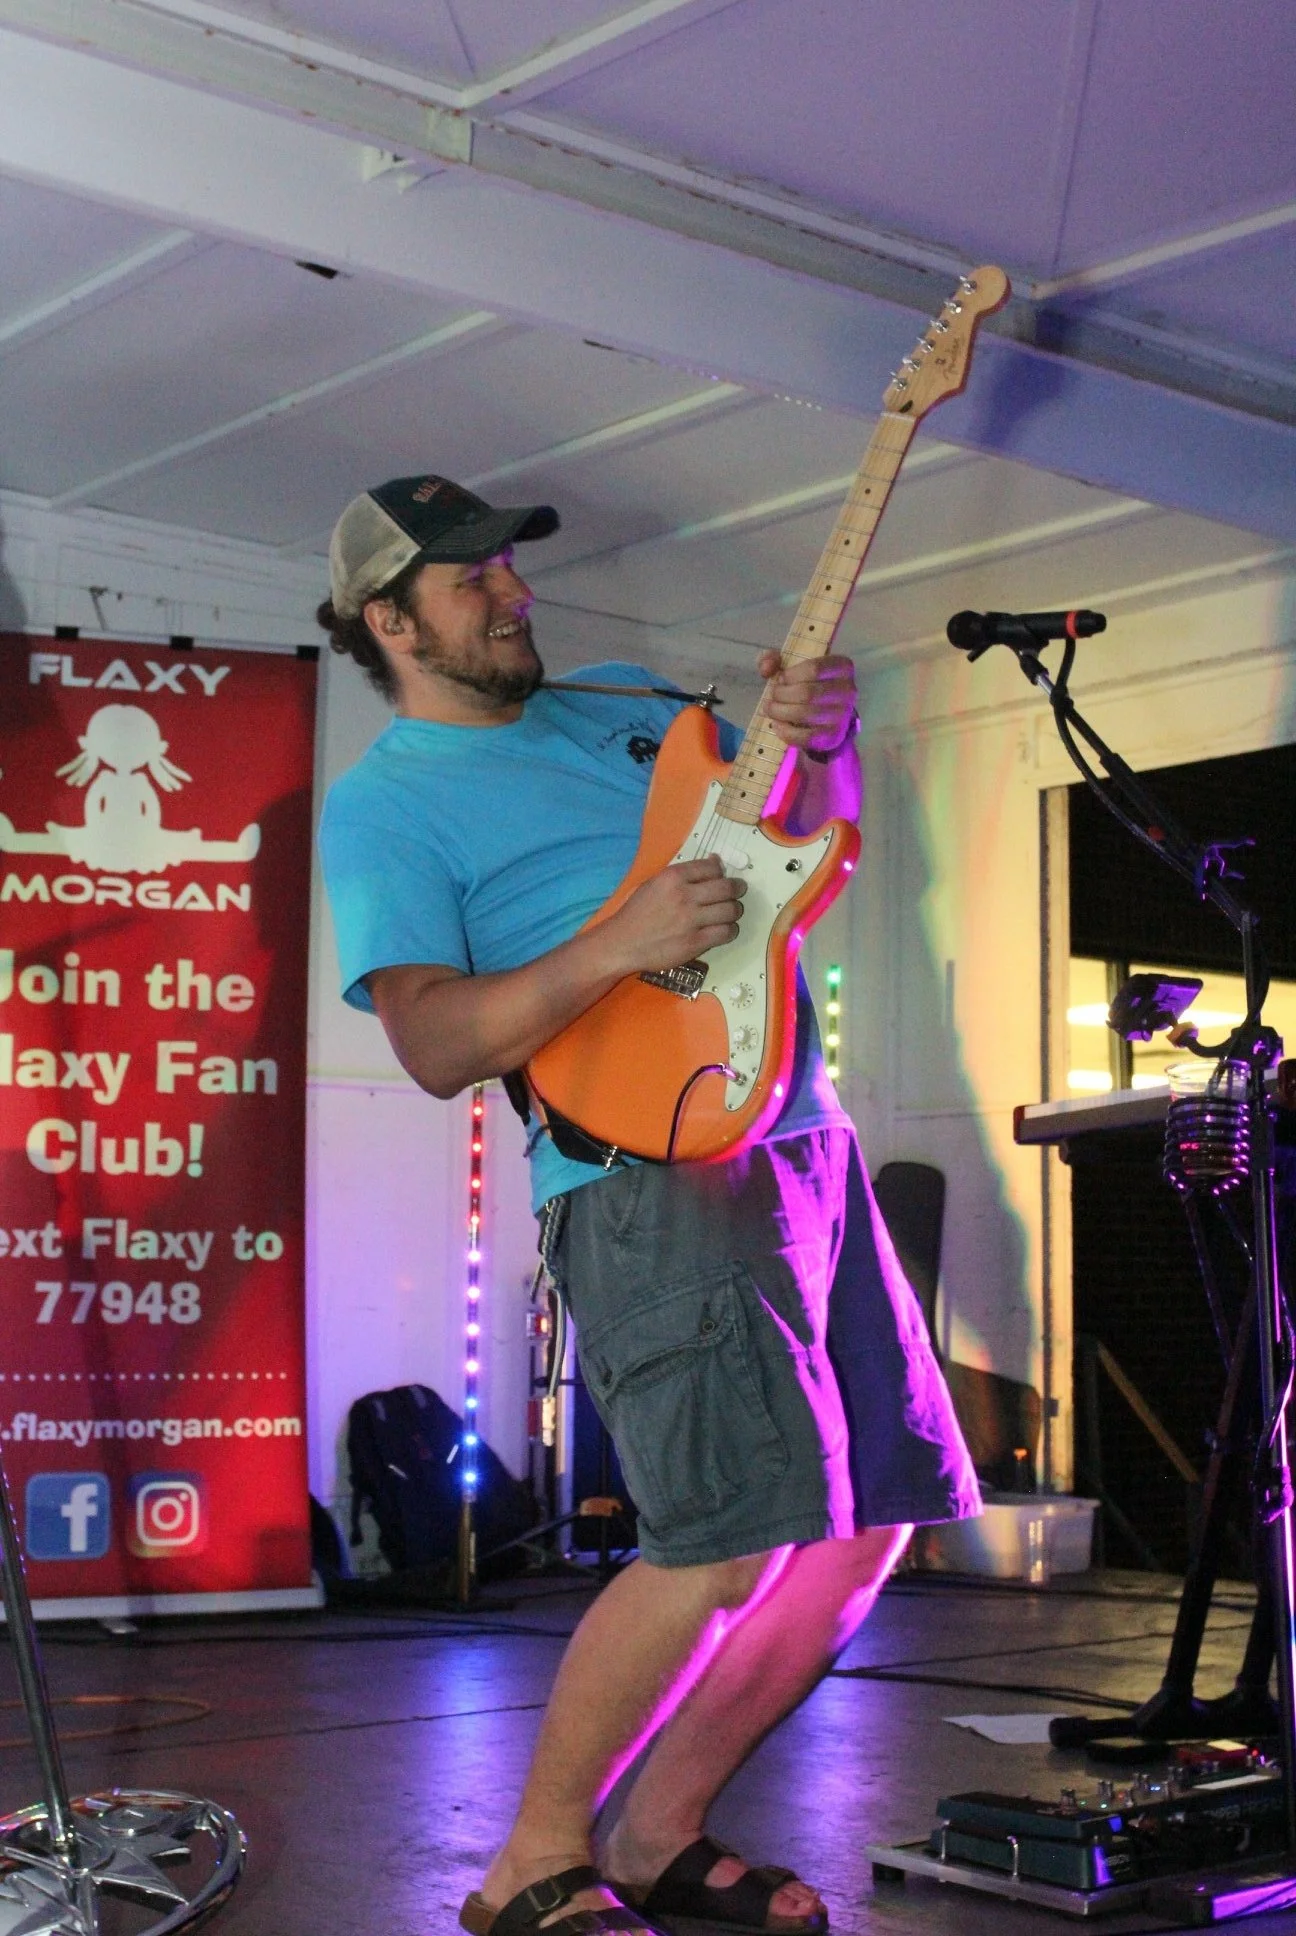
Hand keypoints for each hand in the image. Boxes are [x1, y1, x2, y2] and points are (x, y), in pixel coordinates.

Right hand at [600, 855, 745, 973]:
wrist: (622, 943)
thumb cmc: (637, 912)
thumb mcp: (654, 883)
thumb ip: (684, 874)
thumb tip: (715, 861)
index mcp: (673, 877)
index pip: (712, 867)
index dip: (721, 872)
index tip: (722, 877)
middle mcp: (685, 896)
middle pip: (726, 888)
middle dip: (737, 889)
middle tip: (737, 892)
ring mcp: (691, 920)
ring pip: (730, 910)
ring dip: (735, 910)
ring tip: (730, 912)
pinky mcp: (696, 942)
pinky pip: (726, 933)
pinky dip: (730, 930)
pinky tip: (724, 929)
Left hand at [757, 651, 856, 754]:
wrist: (825, 718)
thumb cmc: (807, 685)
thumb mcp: (789, 666)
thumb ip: (772, 659)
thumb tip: (766, 667)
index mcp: (842, 667)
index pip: (814, 668)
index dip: (790, 674)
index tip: (780, 679)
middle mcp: (848, 690)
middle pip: (807, 692)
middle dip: (781, 694)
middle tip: (772, 696)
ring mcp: (842, 715)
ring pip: (804, 713)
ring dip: (779, 712)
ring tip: (771, 709)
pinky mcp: (833, 736)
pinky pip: (805, 736)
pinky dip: (785, 731)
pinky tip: (778, 725)